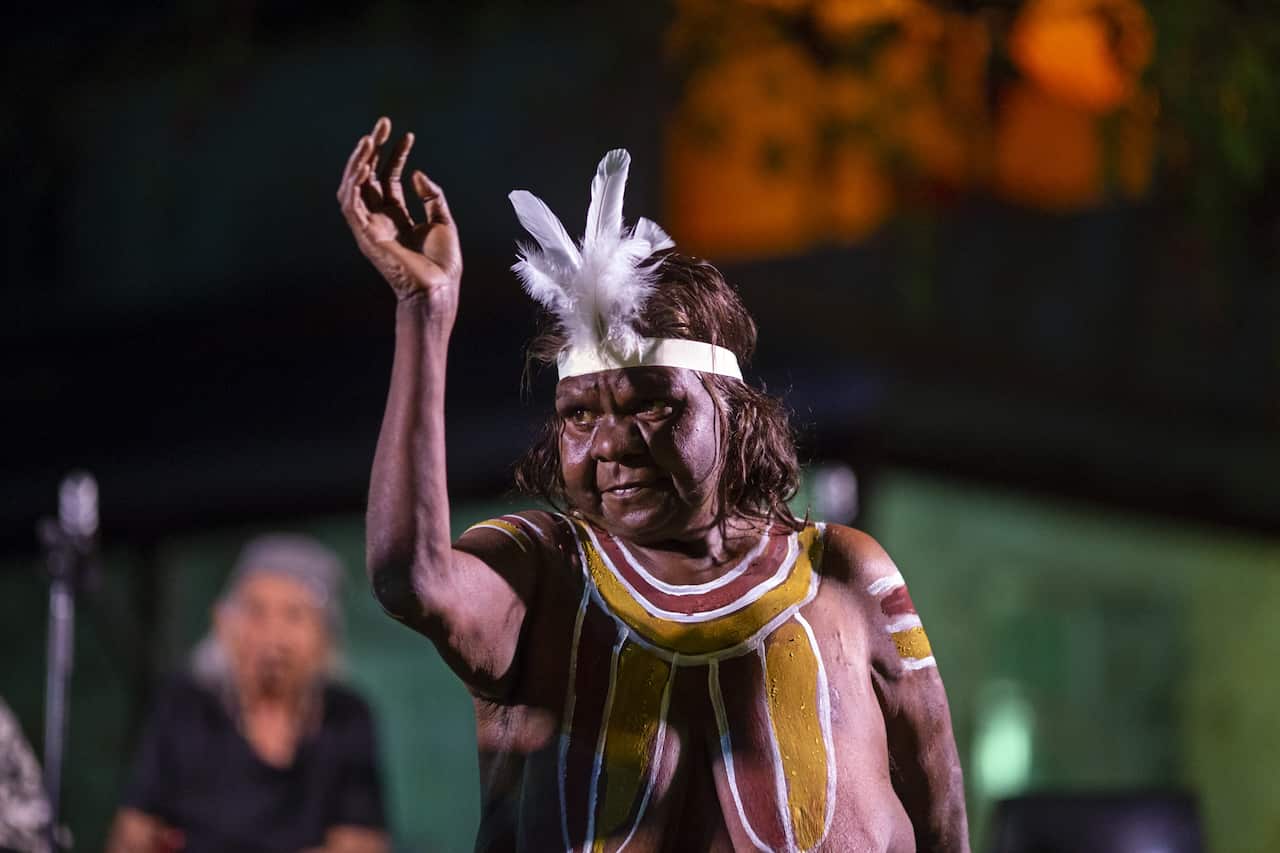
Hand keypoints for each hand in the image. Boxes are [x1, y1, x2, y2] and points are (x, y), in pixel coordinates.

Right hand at [337, 117, 461, 320]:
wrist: (438, 288)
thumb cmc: (442, 263)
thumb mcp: (442, 220)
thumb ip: (431, 196)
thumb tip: (416, 172)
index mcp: (397, 216)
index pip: (389, 178)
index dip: (396, 156)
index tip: (407, 135)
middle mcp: (380, 218)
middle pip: (369, 177)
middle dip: (374, 149)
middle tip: (383, 124)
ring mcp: (370, 226)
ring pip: (354, 186)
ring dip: (359, 161)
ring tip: (370, 138)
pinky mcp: (364, 234)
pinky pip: (351, 204)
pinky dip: (354, 182)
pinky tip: (364, 163)